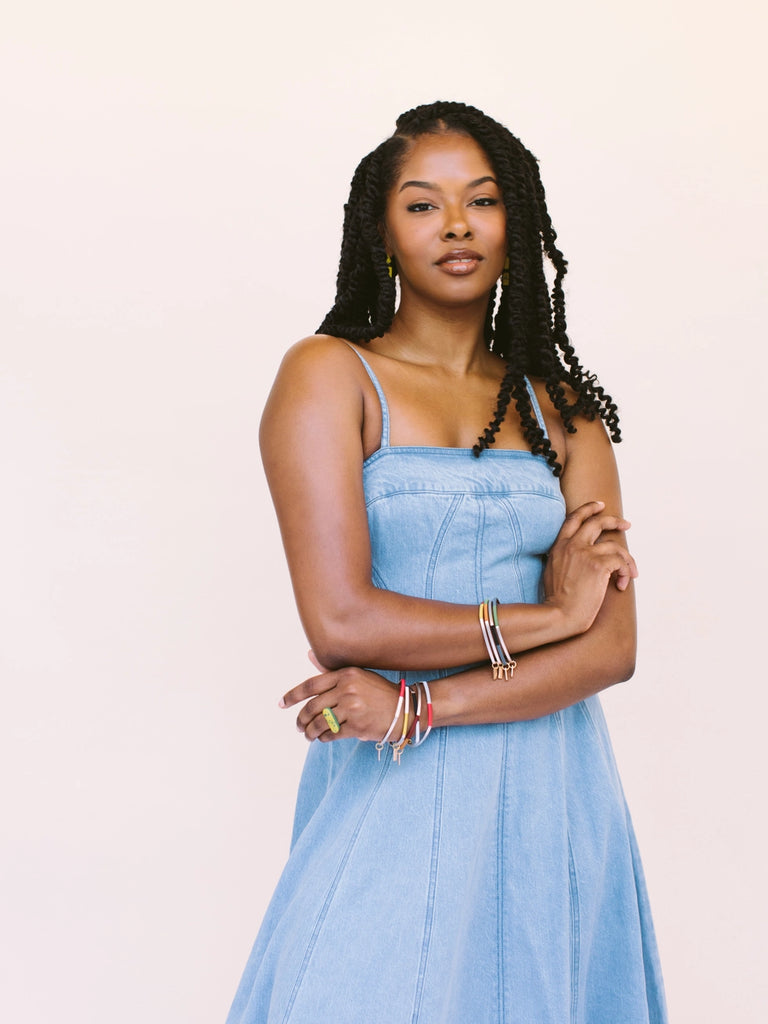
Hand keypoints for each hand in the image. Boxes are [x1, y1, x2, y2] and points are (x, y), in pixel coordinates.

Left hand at [279, 651, 400, 742]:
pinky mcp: (357, 726)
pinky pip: (332, 734)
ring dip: (309, 732)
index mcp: (345, 674)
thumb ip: (331, 670)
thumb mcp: (357, 675)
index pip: (311, 685)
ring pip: (319, 723)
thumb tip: (310, 654)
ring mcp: (352, 708)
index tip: (281, 704)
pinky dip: (324, 738)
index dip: (292, 696)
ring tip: (308, 735)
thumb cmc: (379, 692)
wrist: (405, 708)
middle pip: (312, 707)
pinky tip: (323, 738)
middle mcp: (347, 689)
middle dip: (301, 719)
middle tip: (298, 726)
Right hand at [542, 500, 637, 635]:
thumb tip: (579, 556)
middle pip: (597, 523)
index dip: (589, 509)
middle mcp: (572, 545)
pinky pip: (621, 562)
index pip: (574, 519)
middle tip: (626, 524)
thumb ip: (563, 558)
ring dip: (628, 560)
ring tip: (631, 574)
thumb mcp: (552, 572)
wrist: (558, 615)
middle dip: (615, 521)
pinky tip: (622, 585)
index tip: (601, 506)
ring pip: (616, 546)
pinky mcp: (598, 565)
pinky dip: (626, 573)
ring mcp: (585, 554)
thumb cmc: (555, 601)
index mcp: (558, 546)